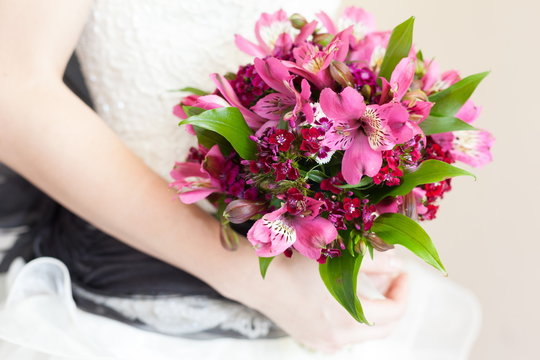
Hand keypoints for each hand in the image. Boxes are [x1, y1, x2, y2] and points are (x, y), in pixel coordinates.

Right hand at [228, 248, 408, 352]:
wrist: (259, 281)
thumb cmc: (297, 265)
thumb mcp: (339, 258)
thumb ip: (374, 262)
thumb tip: (397, 265)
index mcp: (350, 317)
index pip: (395, 311)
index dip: (403, 290)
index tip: (401, 272)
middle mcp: (340, 337)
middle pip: (384, 327)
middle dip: (392, 303)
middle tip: (391, 281)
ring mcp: (325, 343)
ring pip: (363, 333)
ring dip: (372, 312)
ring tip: (367, 288)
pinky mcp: (312, 341)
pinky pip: (344, 336)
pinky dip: (352, 320)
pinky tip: (343, 301)